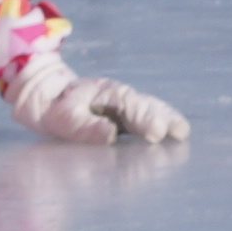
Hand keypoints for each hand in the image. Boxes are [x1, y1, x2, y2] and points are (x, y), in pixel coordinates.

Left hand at [7, 59, 189, 145]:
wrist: (49, 99)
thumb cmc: (57, 108)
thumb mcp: (63, 117)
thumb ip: (84, 126)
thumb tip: (110, 134)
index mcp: (107, 94)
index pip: (130, 106)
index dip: (144, 119)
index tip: (156, 133)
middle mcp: (122, 99)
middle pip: (147, 106)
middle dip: (163, 118)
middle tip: (178, 132)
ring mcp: (128, 108)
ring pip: (153, 110)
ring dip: (168, 120)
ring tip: (182, 133)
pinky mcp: (129, 120)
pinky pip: (149, 119)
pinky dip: (164, 125)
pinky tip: (176, 136)